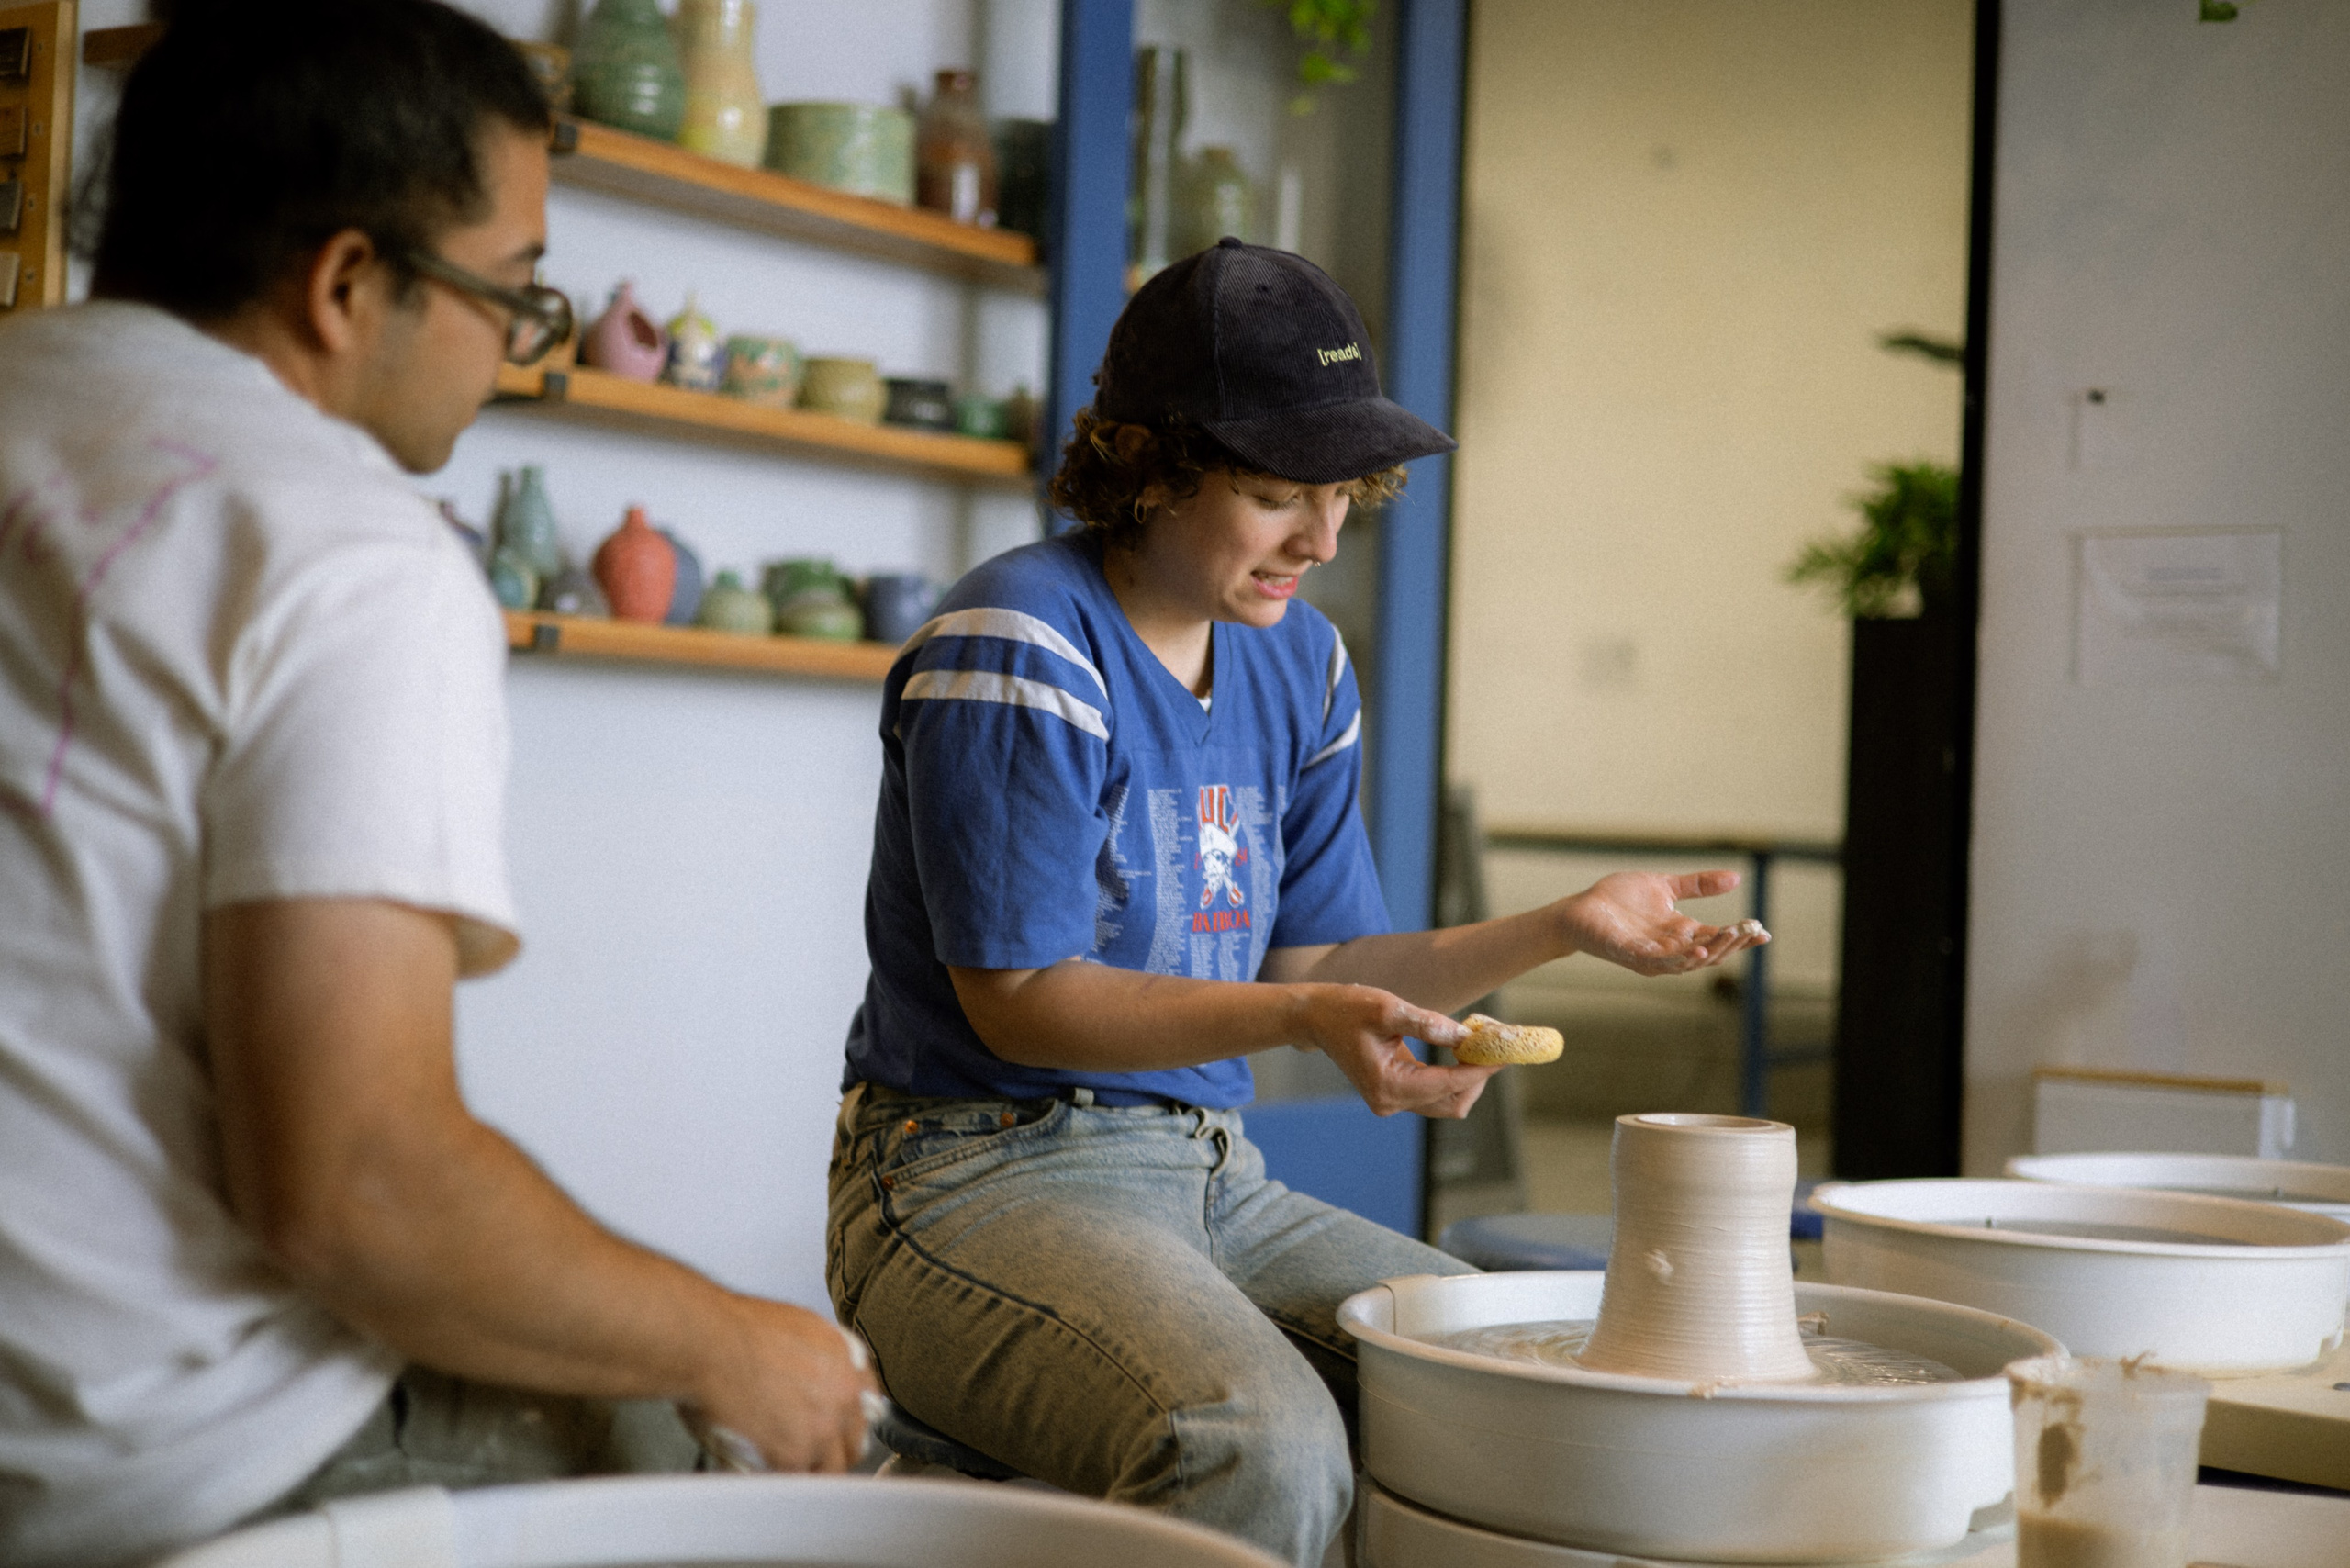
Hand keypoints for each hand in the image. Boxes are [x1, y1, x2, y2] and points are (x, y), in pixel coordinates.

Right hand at [686, 1298, 880, 1472]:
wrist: (709, 1344)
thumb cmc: (734, 1331)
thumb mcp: (797, 1326)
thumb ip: (816, 1357)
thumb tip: (810, 1375)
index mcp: (846, 1361)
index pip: (868, 1403)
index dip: (849, 1419)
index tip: (837, 1428)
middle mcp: (843, 1396)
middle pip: (855, 1441)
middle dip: (833, 1450)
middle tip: (805, 1452)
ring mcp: (822, 1429)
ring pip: (829, 1468)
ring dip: (807, 1469)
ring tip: (779, 1465)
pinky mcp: (795, 1455)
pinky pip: (797, 1482)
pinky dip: (779, 1480)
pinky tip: (762, 1470)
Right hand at [1293, 985, 1499, 1118]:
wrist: (1316, 1017)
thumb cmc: (1347, 1009)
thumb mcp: (1388, 1010)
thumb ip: (1428, 1024)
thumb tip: (1466, 1035)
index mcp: (1388, 1086)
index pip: (1448, 1084)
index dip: (1481, 1069)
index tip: (1505, 1052)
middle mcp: (1391, 1102)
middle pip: (1453, 1103)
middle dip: (1478, 1076)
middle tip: (1494, 1045)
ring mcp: (1392, 1101)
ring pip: (1446, 1101)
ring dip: (1467, 1077)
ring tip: (1480, 1045)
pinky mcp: (1395, 1093)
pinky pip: (1434, 1092)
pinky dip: (1452, 1075)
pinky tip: (1461, 1050)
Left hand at [1558, 871, 1767, 975]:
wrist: (1580, 908)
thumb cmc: (1618, 899)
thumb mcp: (1664, 886)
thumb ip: (1697, 885)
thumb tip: (1736, 877)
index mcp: (1680, 932)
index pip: (1717, 938)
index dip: (1741, 937)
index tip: (1763, 930)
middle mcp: (1670, 948)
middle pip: (1709, 953)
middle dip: (1732, 944)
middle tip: (1750, 929)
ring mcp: (1652, 956)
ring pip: (1689, 961)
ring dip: (1712, 951)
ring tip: (1730, 937)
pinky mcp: (1632, 955)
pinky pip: (1661, 961)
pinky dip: (1681, 957)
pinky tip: (1698, 948)